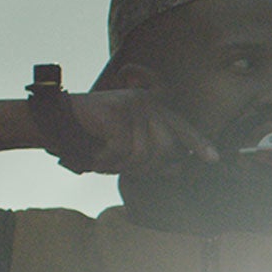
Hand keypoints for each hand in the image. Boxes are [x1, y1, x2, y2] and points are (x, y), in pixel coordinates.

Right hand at [64, 89, 218, 174]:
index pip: (182, 128)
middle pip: (164, 150)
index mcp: (154, 106)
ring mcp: (133, 106)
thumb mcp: (128, 146)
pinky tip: (96, 156)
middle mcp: (147, 103)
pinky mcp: (117, 114)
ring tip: (103, 159)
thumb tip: (179, 169)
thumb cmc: (94, 136)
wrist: (58, 122)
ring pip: (143, 154)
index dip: (198, 144)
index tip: (214, 159)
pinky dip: (108, 161)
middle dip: (142, 167)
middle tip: (117, 166)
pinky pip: (124, 152)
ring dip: (121, 166)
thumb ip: (153, 154)